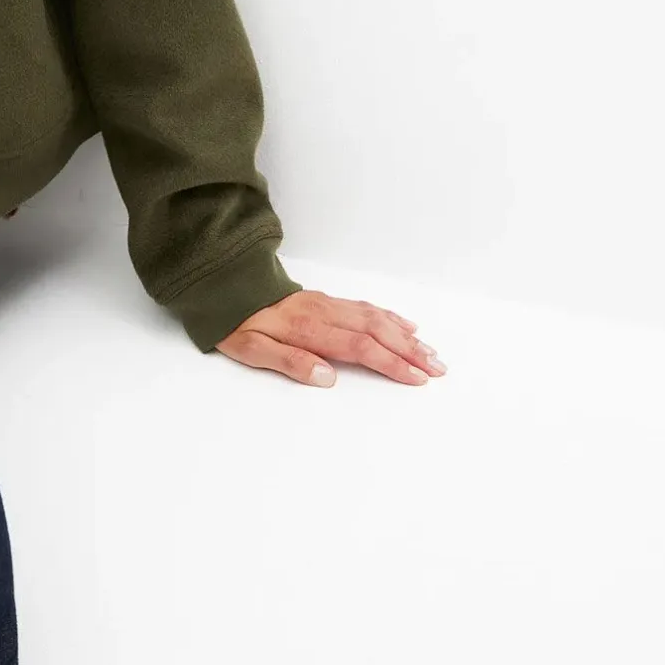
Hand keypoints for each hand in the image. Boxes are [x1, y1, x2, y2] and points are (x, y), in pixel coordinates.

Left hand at [215, 289, 446, 386]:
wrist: (225, 285)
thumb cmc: (236, 323)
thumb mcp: (251, 349)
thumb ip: (290, 363)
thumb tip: (329, 378)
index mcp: (308, 328)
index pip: (360, 347)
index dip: (391, 363)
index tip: (417, 378)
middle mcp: (325, 312)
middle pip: (376, 331)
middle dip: (410, 351)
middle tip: (439, 368)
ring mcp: (328, 304)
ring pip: (375, 317)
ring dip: (405, 336)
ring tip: (431, 352)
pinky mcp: (326, 300)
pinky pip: (365, 307)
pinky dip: (389, 316)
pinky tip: (404, 326)